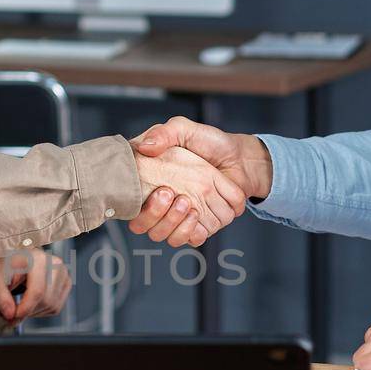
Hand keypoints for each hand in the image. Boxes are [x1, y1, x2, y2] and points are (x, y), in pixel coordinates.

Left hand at [0, 250, 71, 326]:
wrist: (16, 257)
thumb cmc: (6, 265)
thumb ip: (1, 296)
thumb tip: (10, 315)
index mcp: (38, 259)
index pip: (38, 291)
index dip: (26, 308)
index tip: (13, 317)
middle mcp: (55, 264)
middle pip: (46, 300)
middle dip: (28, 311)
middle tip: (13, 312)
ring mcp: (63, 273)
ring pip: (52, 306)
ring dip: (34, 312)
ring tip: (21, 304)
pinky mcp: (66, 282)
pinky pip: (56, 307)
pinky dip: (42, 311)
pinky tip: (31, 302)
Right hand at [130, 117, 271, 245]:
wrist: (241, 158)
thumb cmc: (211, 142)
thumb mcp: (184, 129)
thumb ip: (163, 133)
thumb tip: (144, 147)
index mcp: (151, 181)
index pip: (129, 204)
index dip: (136, 204)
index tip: (156, 188)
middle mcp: (162, 203)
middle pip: (144, 226)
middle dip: (157, 214)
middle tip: (171, 194)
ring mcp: (181, 217)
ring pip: (165, 236)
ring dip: (175, 223)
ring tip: (188, 204)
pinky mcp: (200, 225)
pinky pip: (190, 240)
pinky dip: (192, 232)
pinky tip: (197, 216)